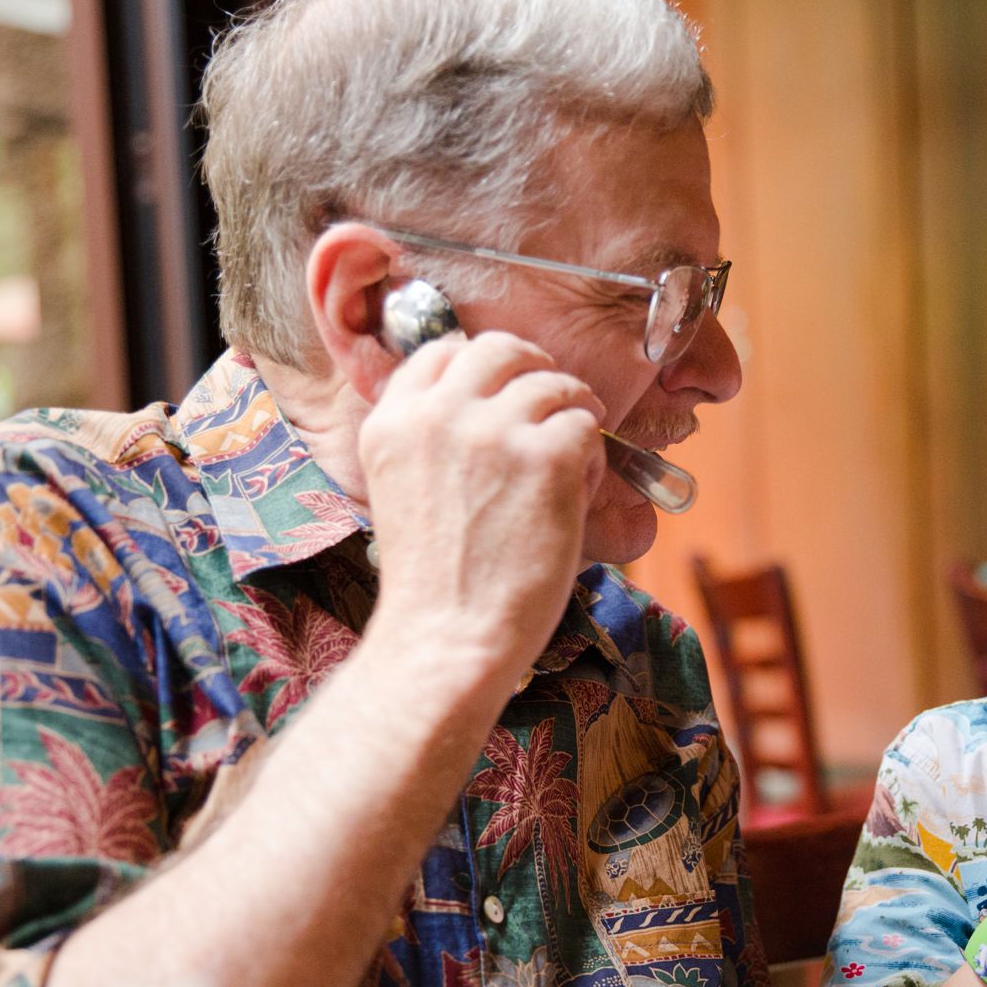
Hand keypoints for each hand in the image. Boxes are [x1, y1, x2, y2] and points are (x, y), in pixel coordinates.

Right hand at [357, 331, 606, 679]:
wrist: (448, 637)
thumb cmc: (434, 584)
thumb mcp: (403, 490)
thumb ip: (432, 441)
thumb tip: (486, 407)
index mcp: (392, 421)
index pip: (442, 351)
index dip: (482, 365)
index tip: (503, 392)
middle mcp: (438, 413)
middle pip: (501, 348)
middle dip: (535, 369)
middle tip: (555, 404)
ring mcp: (494, 430)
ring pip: (554, 383)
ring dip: (572, 415)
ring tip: (572, 463)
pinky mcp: (548, 456)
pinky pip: (586, 426)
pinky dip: (593, 457)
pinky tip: (580, 493)